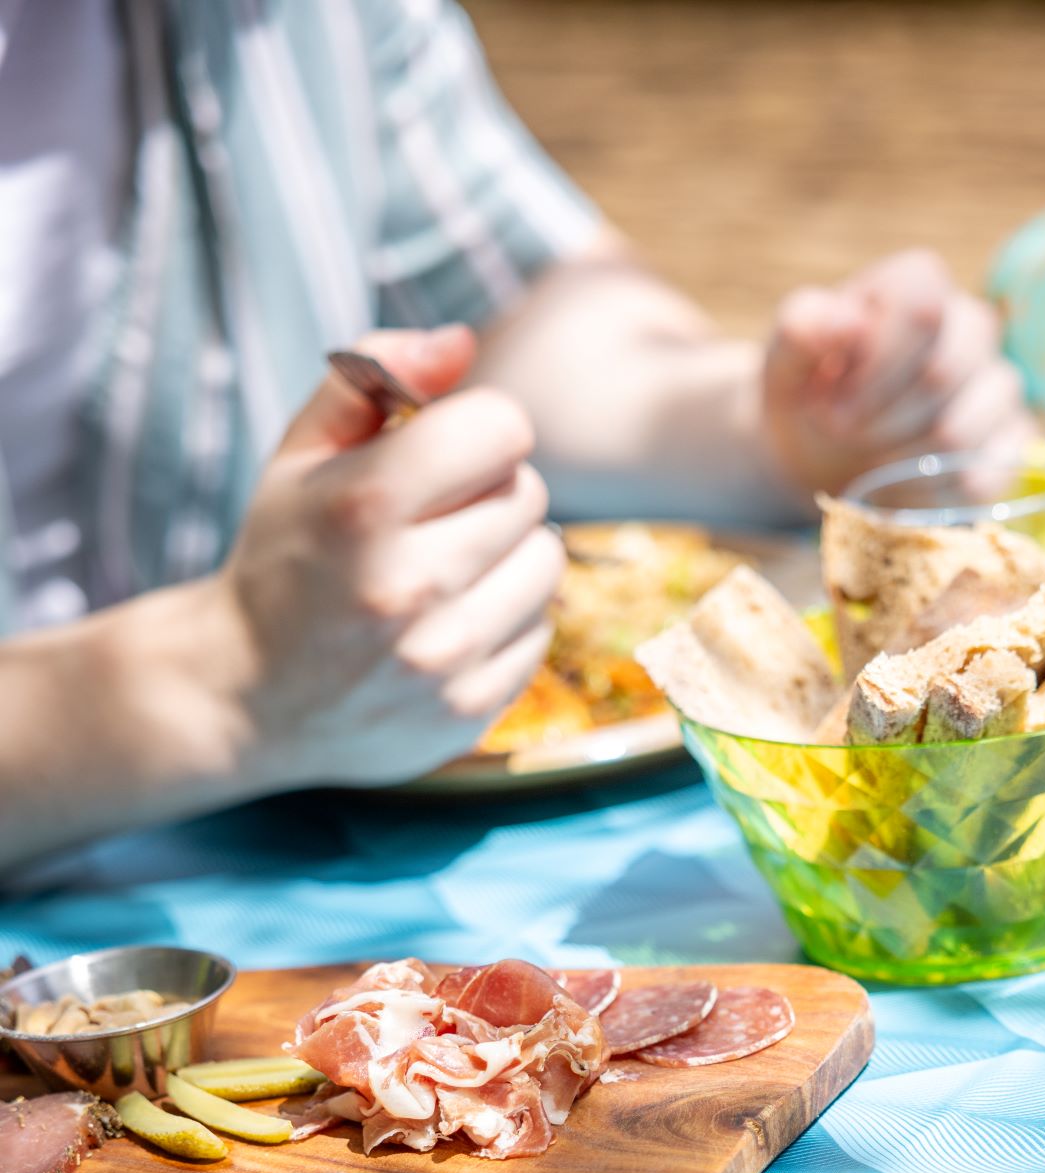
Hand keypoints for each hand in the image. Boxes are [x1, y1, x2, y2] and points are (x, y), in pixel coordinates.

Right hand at [211, 325, 561, 786]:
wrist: (246, 697)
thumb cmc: (285, 557)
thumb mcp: (300, 453)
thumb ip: (375, 374)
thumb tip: (462, 341)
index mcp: (363, 506)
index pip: (501, 428)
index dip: (478, 430)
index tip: (445, 454)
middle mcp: (408, 586)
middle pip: (529, 493)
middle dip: (489, 493)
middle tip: (433, 521)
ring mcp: (442, 658)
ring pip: (547, 563)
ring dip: (508, 557)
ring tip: (446, 573)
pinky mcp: (469, 710)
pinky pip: (540, 631)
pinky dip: (506, 621)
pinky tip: (448, 627)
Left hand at [762, 251, 1030, 498]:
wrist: (823, 449)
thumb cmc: (811, 391)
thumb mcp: (786, 358)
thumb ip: (804, 328)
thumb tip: (846, 320)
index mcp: (920, 287)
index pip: (923, 309)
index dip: (875, 364)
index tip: (831, 399)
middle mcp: (972, 327)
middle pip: (942, 375)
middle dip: (877, 420)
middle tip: (841, 433)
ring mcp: (998, 387)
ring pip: (960, 432)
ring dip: (897, 460)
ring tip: (868, 457)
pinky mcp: (1009, 446)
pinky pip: (983, 477)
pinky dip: (928, 495)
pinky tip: (899, 486)